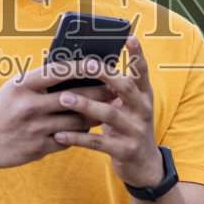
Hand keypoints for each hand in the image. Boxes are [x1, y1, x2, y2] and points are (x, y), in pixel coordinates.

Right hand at [0, 57, 113, 170]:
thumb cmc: (2, 109)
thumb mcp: (15, 88)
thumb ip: (41, 79)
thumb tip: (75, 68)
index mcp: (23, 85)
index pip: (59, 70)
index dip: (83, 66)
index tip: (101, 63)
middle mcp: (29, 106)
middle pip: (75, 96)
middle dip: (99, 92)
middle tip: (115, 88)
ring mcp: (35, 128)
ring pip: (76, 121)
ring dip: (95, 115)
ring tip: (108, 109)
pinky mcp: (38, 148)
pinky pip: (68, 140)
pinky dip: (80, 134)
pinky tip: (89, 128)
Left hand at [51, 35, 163, 188]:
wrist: (144, 166)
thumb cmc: (128, 127)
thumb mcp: (128, 107)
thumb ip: (114, 90)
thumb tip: (85, 65)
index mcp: (144, 96)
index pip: (142, 71)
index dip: (137, 54)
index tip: (128, 37)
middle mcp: (143, 111)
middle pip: (125, 89)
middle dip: (107, 76)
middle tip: (88, 65)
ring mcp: (135, 131)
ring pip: (109, 115)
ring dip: (85, 105)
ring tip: (63, 98)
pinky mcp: (124, 150)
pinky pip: (97, 142)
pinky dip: (77, 137)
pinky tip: (59, 133)